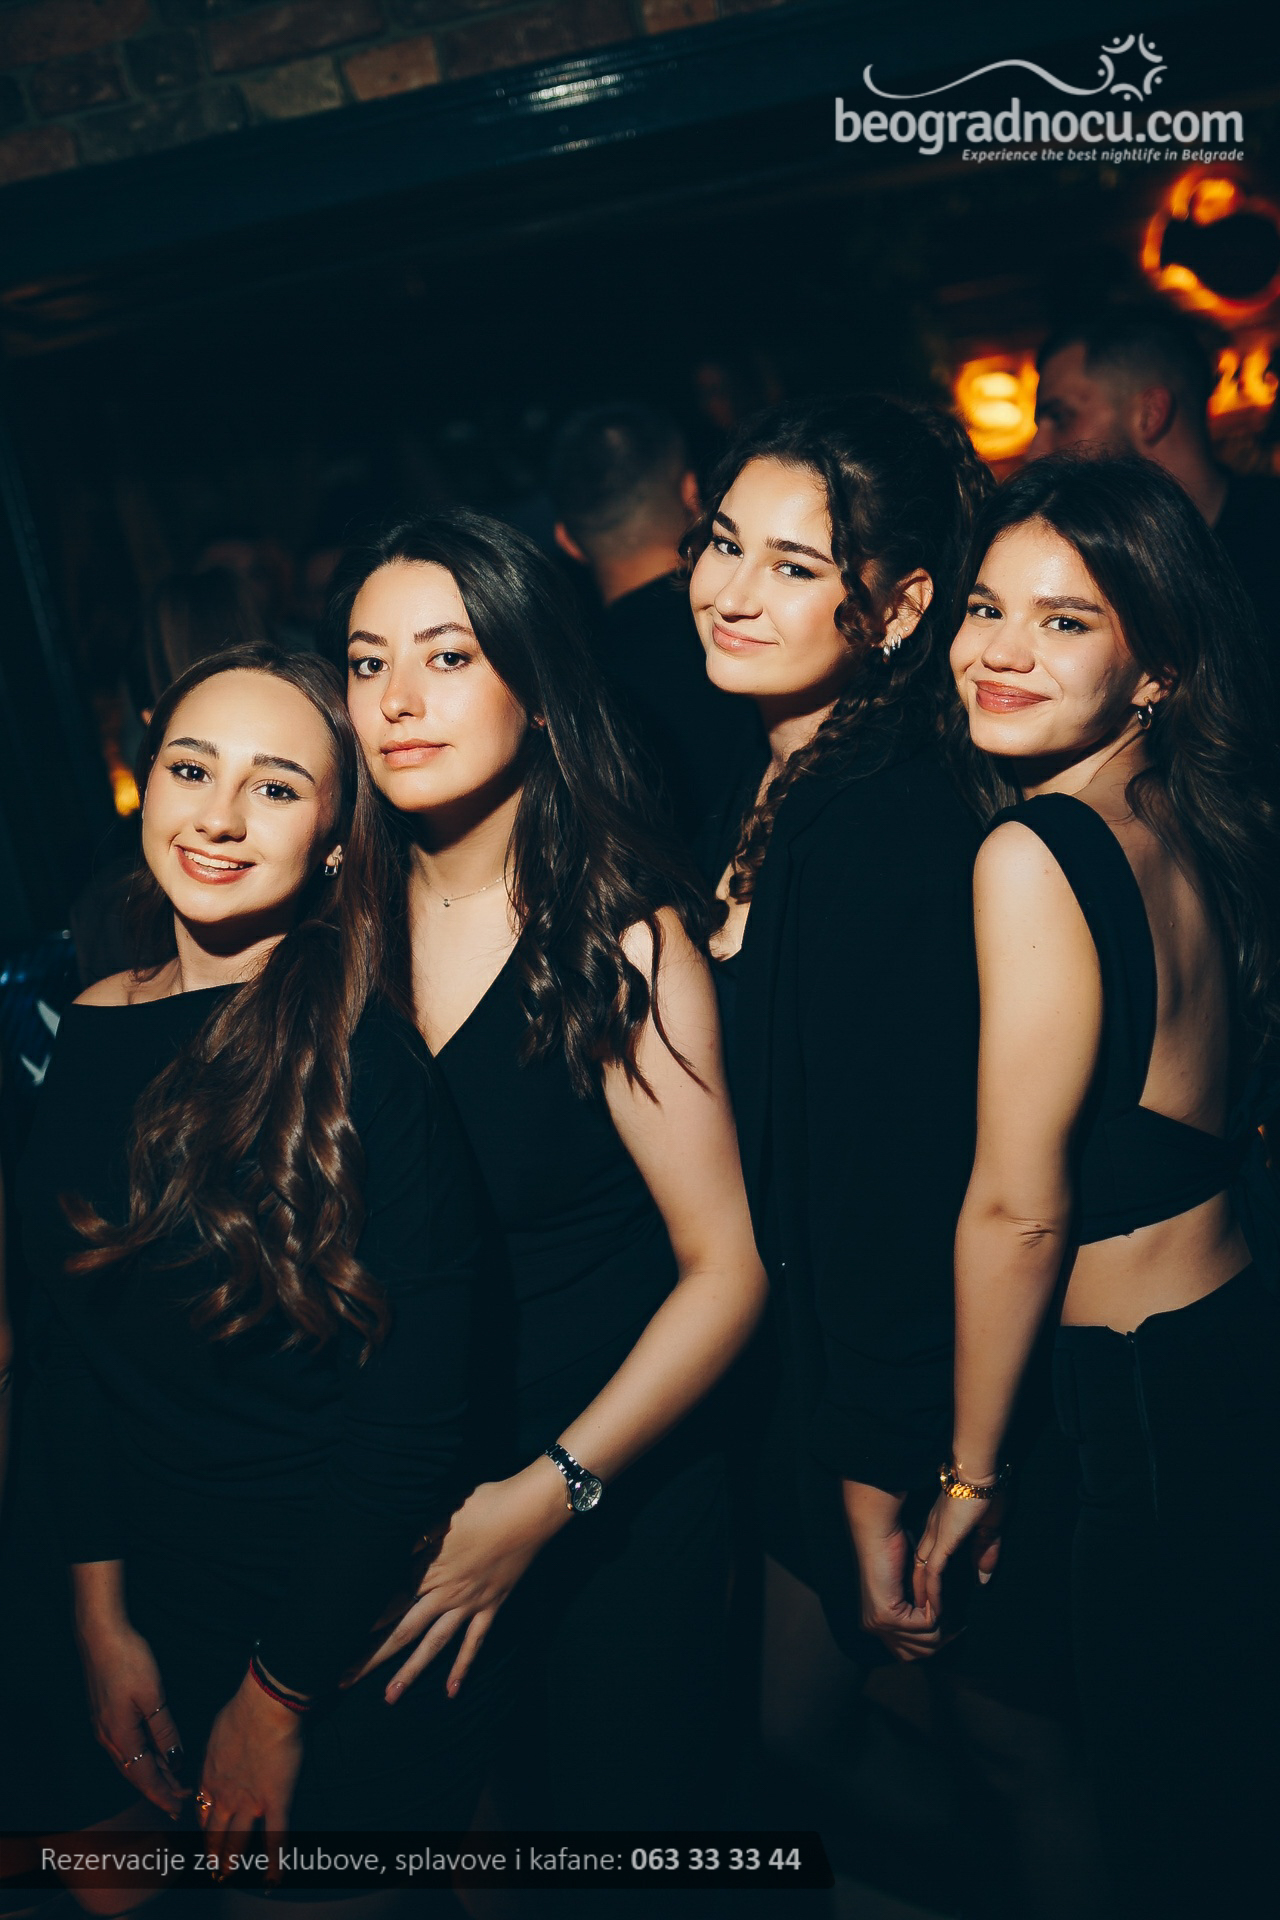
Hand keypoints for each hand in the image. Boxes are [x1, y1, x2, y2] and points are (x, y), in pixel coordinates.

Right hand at [77, 1622, 186, 1817]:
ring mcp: (104, 1727)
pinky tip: (153, 1756)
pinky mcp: (104, 1716)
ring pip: (129, 1762)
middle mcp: (108, 1738)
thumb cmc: (128, 1660)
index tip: (178, 1808)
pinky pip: (125, 1748)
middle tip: (179, 1802)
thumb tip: (175, 1761)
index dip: (162, 1794)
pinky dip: (141, 1759)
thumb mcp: (153, 1696)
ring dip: (150, 1775)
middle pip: (136, 1774)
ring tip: (171, 1784)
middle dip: (158, 1790)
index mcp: (121, 1736)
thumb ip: (164, 1730)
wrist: (100, 1636)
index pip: (145, 1776)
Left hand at [198, 1672, 302, 1874]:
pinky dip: (274, 1863)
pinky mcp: (275, 1801)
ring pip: (237, 1840)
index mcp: (212, 1775)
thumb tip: (224, 1744)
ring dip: (231, 1861)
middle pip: (215, 1831)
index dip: (203, 1826)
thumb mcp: (219, 1729)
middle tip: (211, 1868)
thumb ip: (220, 1746)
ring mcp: (250, 1802)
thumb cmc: (243, 1707)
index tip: (204, 1834)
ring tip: (226, 1876)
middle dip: (212, 1852)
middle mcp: (226, 1795)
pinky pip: (275, 1838)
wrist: (264, 1706)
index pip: (203, 1809)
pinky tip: (272, 1880)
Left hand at [355, 1462, 570, 1700]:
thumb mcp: (440, 1513)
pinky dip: (463, 1667)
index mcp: (428, 1569)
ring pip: (434, 1644)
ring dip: (411, 1671)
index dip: (362, 1621)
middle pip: (402, 1630)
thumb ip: (411, 1537)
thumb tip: (380, 1550)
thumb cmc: (481, 1504)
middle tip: (343, 1680)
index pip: (387, 1602)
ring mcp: (468, 1604)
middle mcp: (444, 1593)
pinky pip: (474, 1643)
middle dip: (372, 1656)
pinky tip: (451, 1692)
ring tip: (390, 1697)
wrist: (527, 1512)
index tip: (336, 1639)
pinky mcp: (490, 1607)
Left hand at [854, 1521, 941, 1661]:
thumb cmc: (892, 1553)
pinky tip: (938, 1597)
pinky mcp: (887, 1615)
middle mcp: (873, 1627)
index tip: (950, 1631)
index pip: (907, 1654)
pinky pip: (926, 1624)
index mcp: (875, 1624)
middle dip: (940, 1639)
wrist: (877, 1534)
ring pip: (925, 1640)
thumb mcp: (905, 1590)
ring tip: (949, 1609)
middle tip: (957, 1625)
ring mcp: (878, 1623)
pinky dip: (937, 1610)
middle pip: (917, 1653)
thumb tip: (936, 1635)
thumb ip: (913, 1612)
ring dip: (940, 1623)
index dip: (930, 1644)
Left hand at [911, 1489, 1003, 1620]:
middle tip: (924, 1614)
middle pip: (919, 1567)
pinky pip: (933, 1573)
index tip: (933, 1595)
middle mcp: (933, 1531)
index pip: (930, 1556)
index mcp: (942, 1524)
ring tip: (927, 1620)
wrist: (979, 1468)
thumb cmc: (987, 1489)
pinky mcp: (943, 1541)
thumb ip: (985, 1551)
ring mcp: (936, 1536)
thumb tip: (983, 1578)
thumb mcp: (990, 1525)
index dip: (930, 1577)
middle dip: (920, 1591)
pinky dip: (933, 1593)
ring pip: (922, 1574)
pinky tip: (936, 1610)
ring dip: (925, 1598)